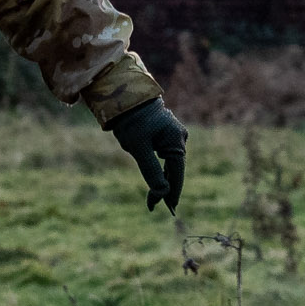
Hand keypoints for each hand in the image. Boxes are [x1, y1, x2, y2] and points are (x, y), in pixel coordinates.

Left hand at [109, 98, 188, 212]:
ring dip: (162, 177)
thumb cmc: (131, 121)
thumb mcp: (138, 148)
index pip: (176, 174)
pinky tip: (156, 174)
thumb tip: (162, 193)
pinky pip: (164, 154)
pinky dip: (159, 165)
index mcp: (176, 142)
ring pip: (169, 162)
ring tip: (156, 196)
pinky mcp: (166, 133)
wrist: (125, 96)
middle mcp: (179, 138)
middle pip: (174, 169)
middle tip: (156, 206)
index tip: (166, 209)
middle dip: (166, 188)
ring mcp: (173, 134)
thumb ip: (151, 171)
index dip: (171, 193)